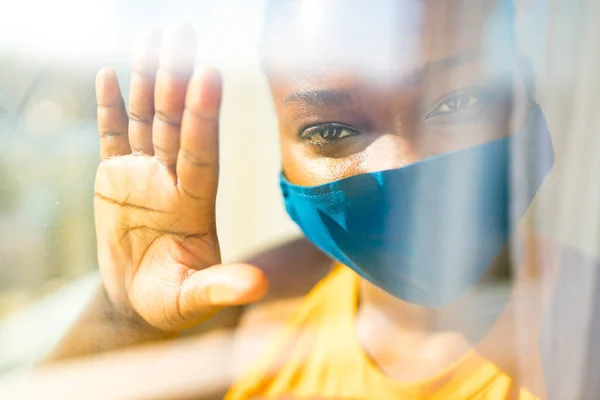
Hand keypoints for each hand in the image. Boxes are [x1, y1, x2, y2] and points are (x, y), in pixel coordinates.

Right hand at [93, 25, 267, 331]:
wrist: (138, 301)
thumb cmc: (170, 302)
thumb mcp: (194, 300)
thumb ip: (220, 288)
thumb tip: (257, 288)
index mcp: (195, 203)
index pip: (201, 151)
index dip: (203, 116)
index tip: (208, 75)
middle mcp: (173, 179)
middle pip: (176, 122)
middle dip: (177, 78)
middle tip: (181, 32)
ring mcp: (144, 175)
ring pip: (147, 119)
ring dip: (148, 80)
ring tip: (151, 38)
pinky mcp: (115, 179)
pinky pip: (113, 136)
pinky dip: (110, 108)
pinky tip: (110, 75)